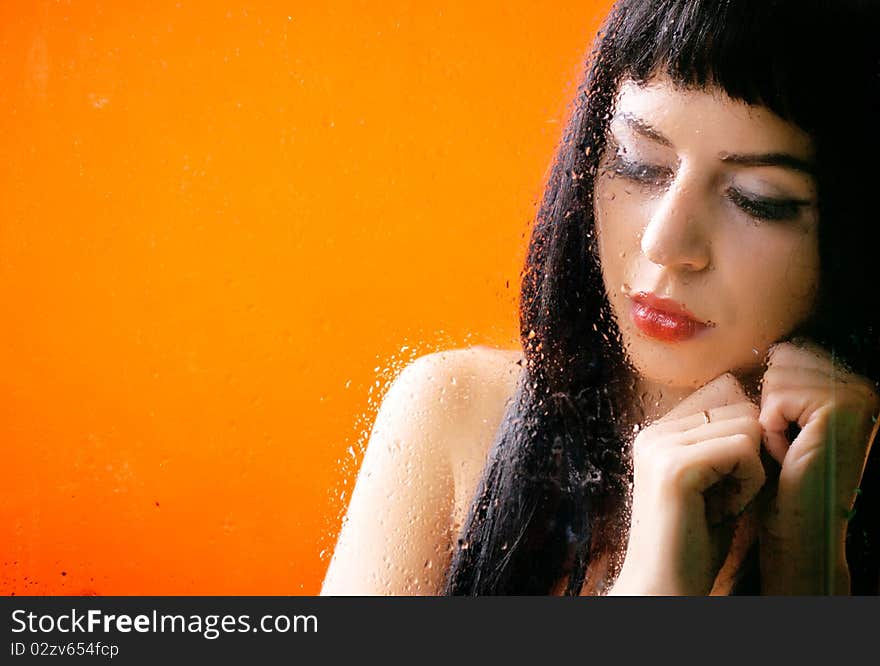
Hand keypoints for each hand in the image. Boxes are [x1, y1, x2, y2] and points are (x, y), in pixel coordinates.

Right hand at [610, 374, 764, 594]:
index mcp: (657, 433)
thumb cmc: (693, 545)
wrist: (664, 588)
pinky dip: (748, 486)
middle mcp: (654, 432)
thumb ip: (724, 443)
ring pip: (747, 428)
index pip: (726, 401)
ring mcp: (661, 446)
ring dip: (749, 474)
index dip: (742, 447)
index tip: (719, 487)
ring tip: (718, 506)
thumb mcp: (712, 483)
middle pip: (740, 411)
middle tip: (719, 500)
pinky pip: (744, 451)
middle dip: (748, 459)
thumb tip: (750, 404)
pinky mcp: (676, 465)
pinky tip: (720, 512)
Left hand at [757, 340, 879, 593]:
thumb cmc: (782, 480)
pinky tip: (789, 456)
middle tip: (788, 444)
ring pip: (776, 377)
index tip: (788, 433)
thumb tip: (770, 347)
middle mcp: (864, 386)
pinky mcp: (839, 409)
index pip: (788, 351)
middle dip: (770, 402)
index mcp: (854, 385)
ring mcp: (858, 396)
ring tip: (789, 451)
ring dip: (769, 418)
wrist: (799, 530)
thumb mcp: (785, 421)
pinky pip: (775, 399)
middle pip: (781, 358)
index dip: (771, 392)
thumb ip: (787, 383)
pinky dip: (771, 430)